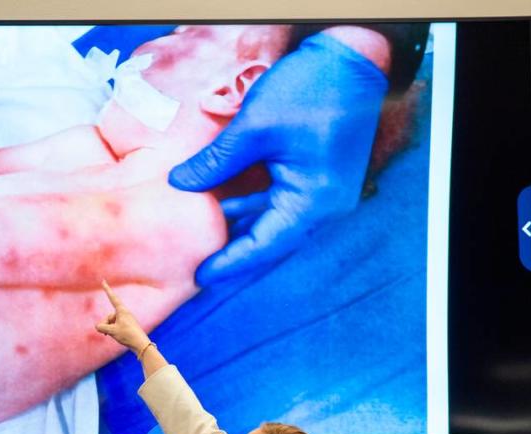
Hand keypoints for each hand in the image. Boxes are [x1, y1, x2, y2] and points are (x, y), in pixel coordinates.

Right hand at [95, 281, 150, 352]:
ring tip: (112, 336)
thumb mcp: (111, 331)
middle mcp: (124, 313)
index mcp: (122, 310)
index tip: (103, 281)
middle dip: (105, 324)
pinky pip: (115, 325)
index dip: (107, 289)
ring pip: (111, 322)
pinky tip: (114, 336)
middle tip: (106, 333)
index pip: (112, 298)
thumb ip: (101, 327)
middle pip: (109, 316)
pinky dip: (112, 330)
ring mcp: (126, 319)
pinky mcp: (127, 325)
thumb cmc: (127, 335)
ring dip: (109, 329)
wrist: (140, 344)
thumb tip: (98, 327)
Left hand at [168, 31, 388, 283]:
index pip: (265, 245)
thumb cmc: (309, 90)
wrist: (352, 59)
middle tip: (198, 268)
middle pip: (273, 241)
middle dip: (236, 253)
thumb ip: (216, 161)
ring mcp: (325, 193)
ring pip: (277, 222)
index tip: (199, 276)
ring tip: (206, 239)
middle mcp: (324, 206)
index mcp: (313, 201)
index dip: (230, 262)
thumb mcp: (254, 127)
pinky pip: (284, 203)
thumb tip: (178, 183)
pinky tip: (226, 204)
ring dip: (244, 228)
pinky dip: (255, 206)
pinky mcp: (320, 177)